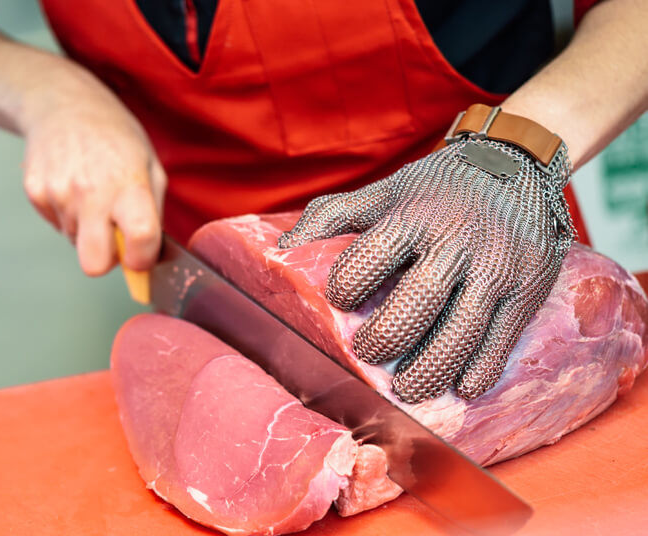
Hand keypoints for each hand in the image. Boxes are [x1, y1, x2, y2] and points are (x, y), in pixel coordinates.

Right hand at [21, 86, 165, 275]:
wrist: (62, 103)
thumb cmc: (113, 135)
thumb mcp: (149, 165)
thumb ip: (153, 213)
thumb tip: (149, 259)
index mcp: (128, 184)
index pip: (139, 239)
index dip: (142, 258)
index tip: (140, 255)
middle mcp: (91, 192)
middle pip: (94, 264)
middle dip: (106, 259)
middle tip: (113, 234)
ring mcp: (58, 193)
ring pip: (76, 242)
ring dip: (87, 227)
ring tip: (91, 192)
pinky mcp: (35, 193)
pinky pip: (57, 225)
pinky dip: (67, 214)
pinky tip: (72, 185)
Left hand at [278, 139, 574, 402]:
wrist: (518, 163)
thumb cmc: (438, 186)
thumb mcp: (386, 189)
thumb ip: (334, 215)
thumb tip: (283, 246)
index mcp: (413, 215)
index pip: (371, 259)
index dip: (348, 287)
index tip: (341, 303)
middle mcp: (457, 241)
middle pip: (416, 304)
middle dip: (385, 338)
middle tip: (368, 354)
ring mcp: (497, 268)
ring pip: (461, 331)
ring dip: (430, 368)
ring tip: (407, 389)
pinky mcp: (528, 289)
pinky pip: (503, 338)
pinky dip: (481, 368)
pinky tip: (462, 386)